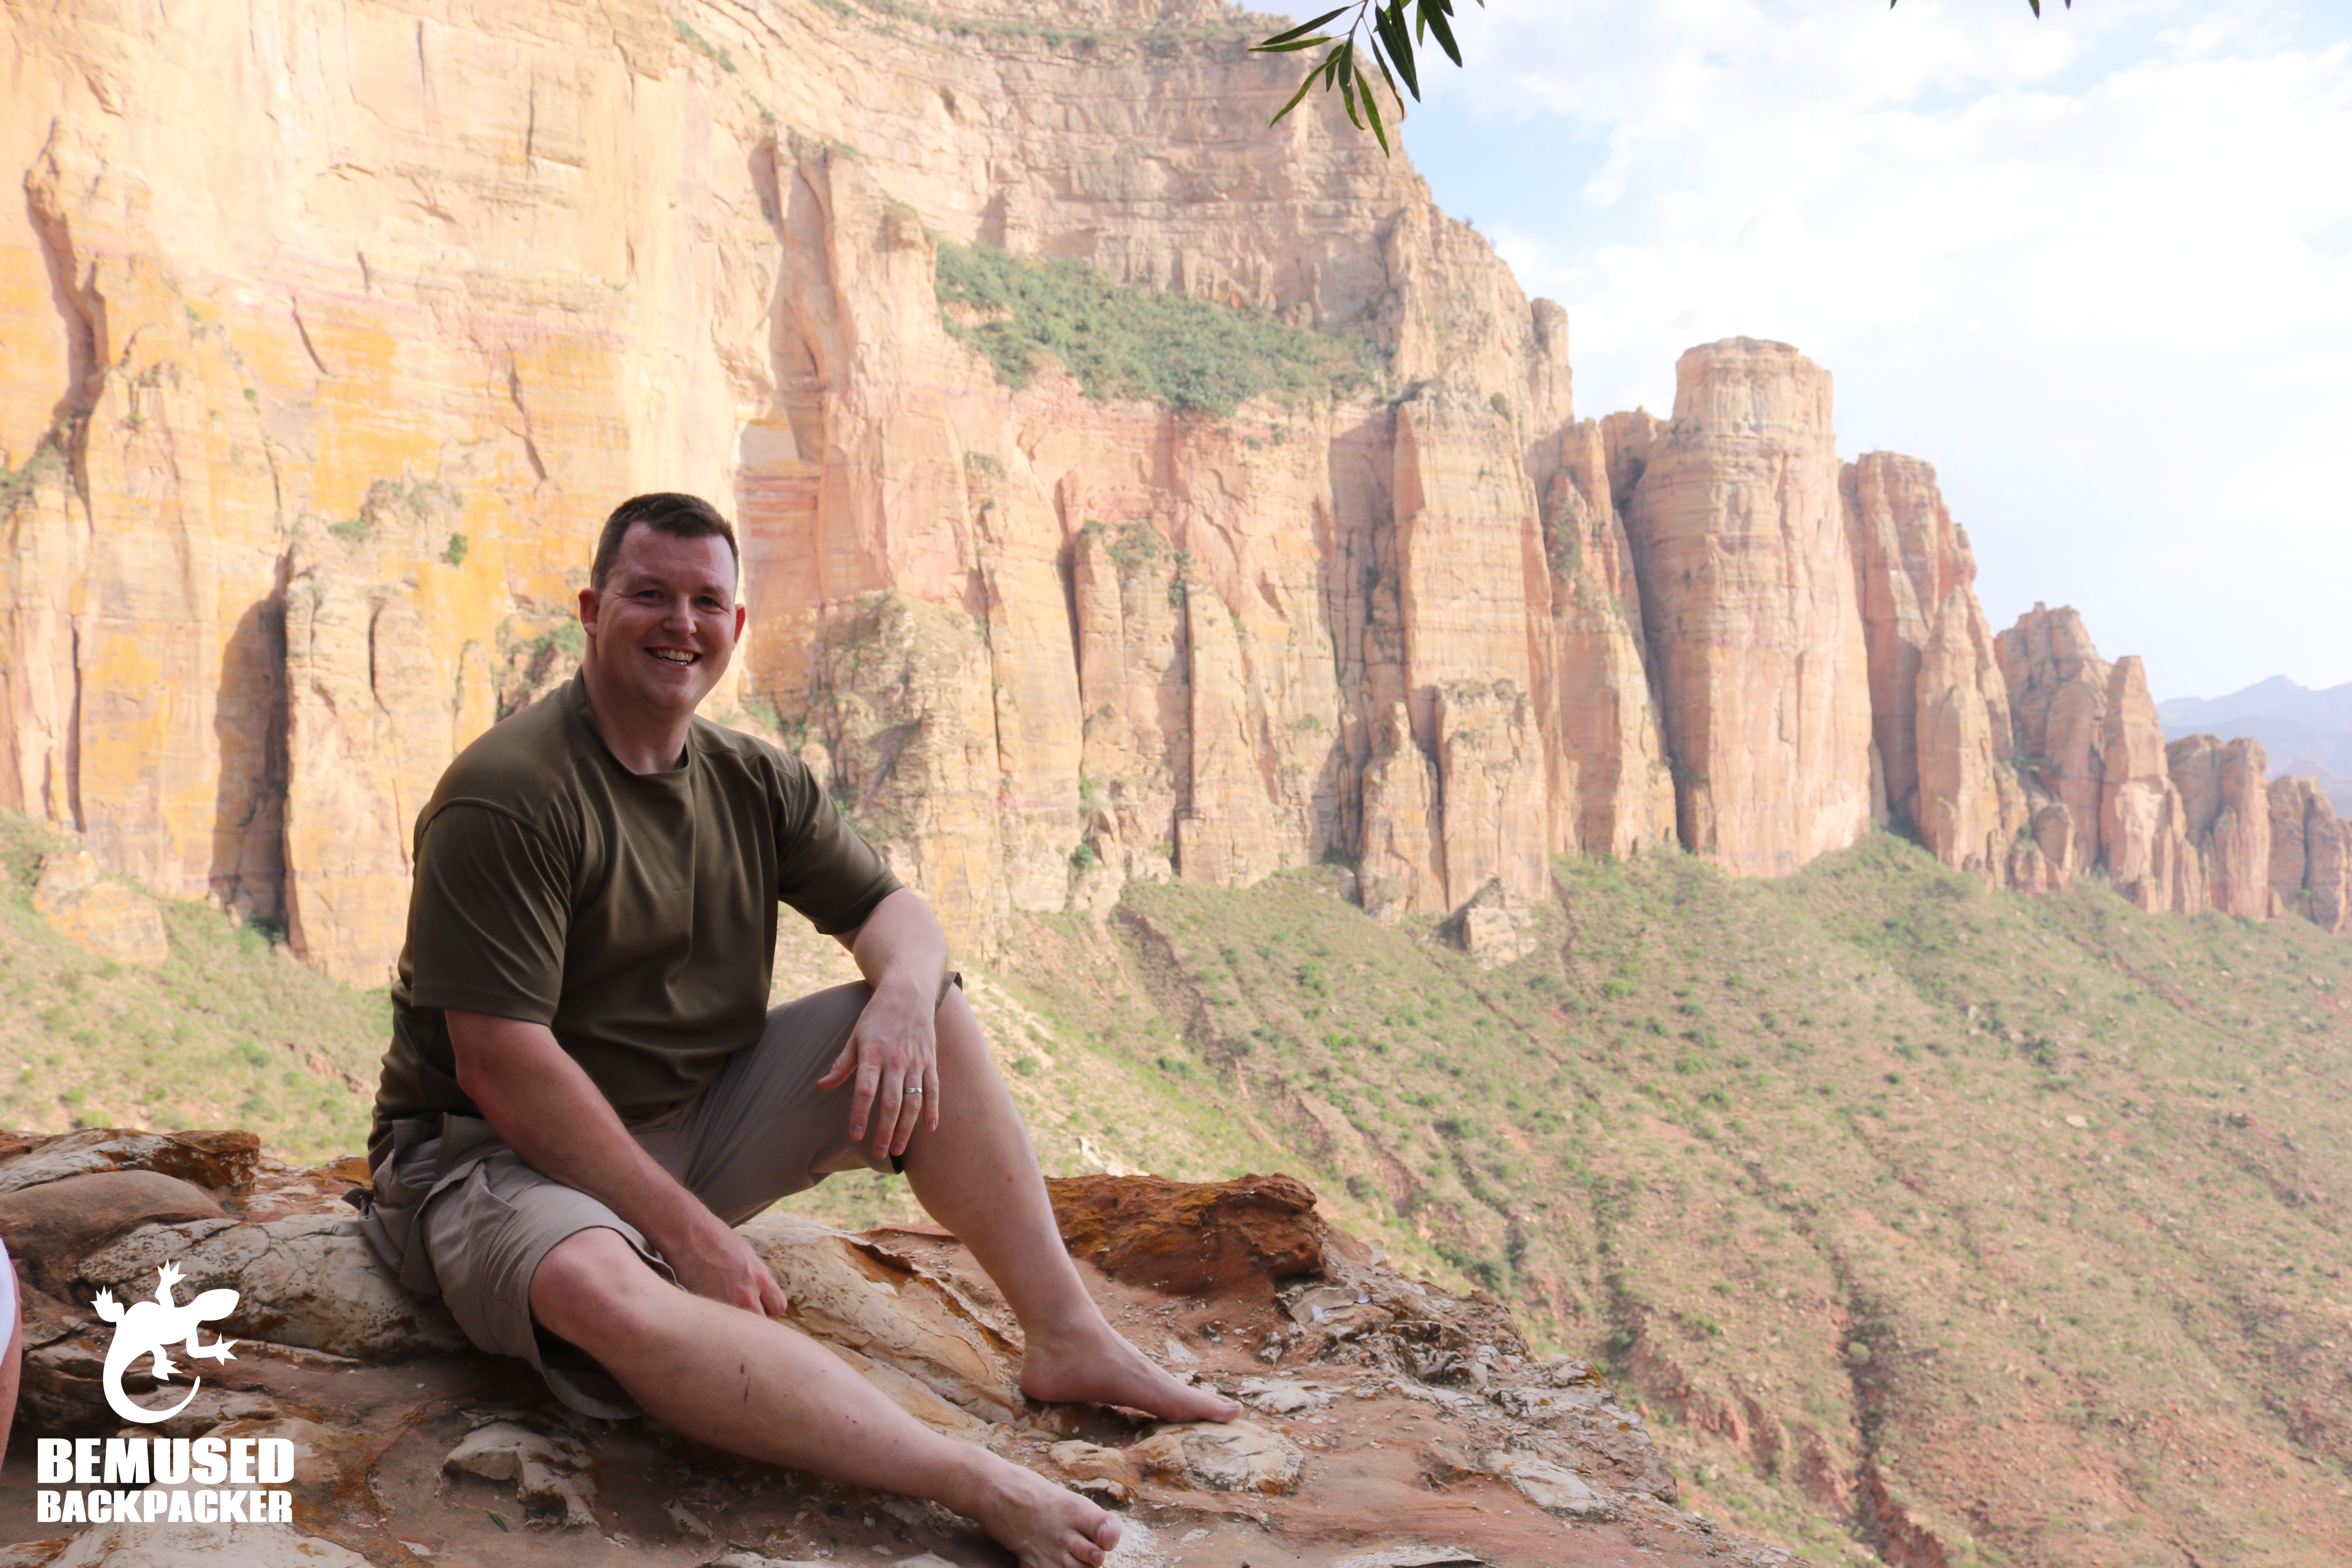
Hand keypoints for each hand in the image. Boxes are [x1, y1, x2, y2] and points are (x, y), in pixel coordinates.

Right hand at [657, 1206, 790, 1317]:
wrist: (689, 1235)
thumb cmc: (718, 1241)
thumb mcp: (748, 1258)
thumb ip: (757, 1280)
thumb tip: (762, 1298)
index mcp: (759, 1278)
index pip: (778, 1307)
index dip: (769, 1307)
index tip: (761, 1304)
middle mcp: (746, 1294)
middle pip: (760, 1322)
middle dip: (753, 1317)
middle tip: (742, 1309)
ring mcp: (724, 1303)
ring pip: (739, 1327)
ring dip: (734, 1323)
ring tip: (726, 1312)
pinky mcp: (705, 1308)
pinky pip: (717, 1323)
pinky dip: (714, 1320)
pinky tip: (709, 1309)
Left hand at [816, 977, 940, 1159]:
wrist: (908, 991)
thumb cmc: (877, 1015)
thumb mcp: (855, 1036)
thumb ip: (841, 1064)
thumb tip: (821, 1085)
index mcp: (873, 1053)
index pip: (865, 1090)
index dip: (860, 1114)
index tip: (855, 1135)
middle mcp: (896, 1060)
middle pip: (891, 1102)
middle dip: (884, 1130)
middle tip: (879, 1152)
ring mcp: (916, 1062)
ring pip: (913, 1101)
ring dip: (906, 1128)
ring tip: (898, 1149)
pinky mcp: (930, 1061)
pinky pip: (933, 1090)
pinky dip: (933, 1110)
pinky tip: (929, 1129)